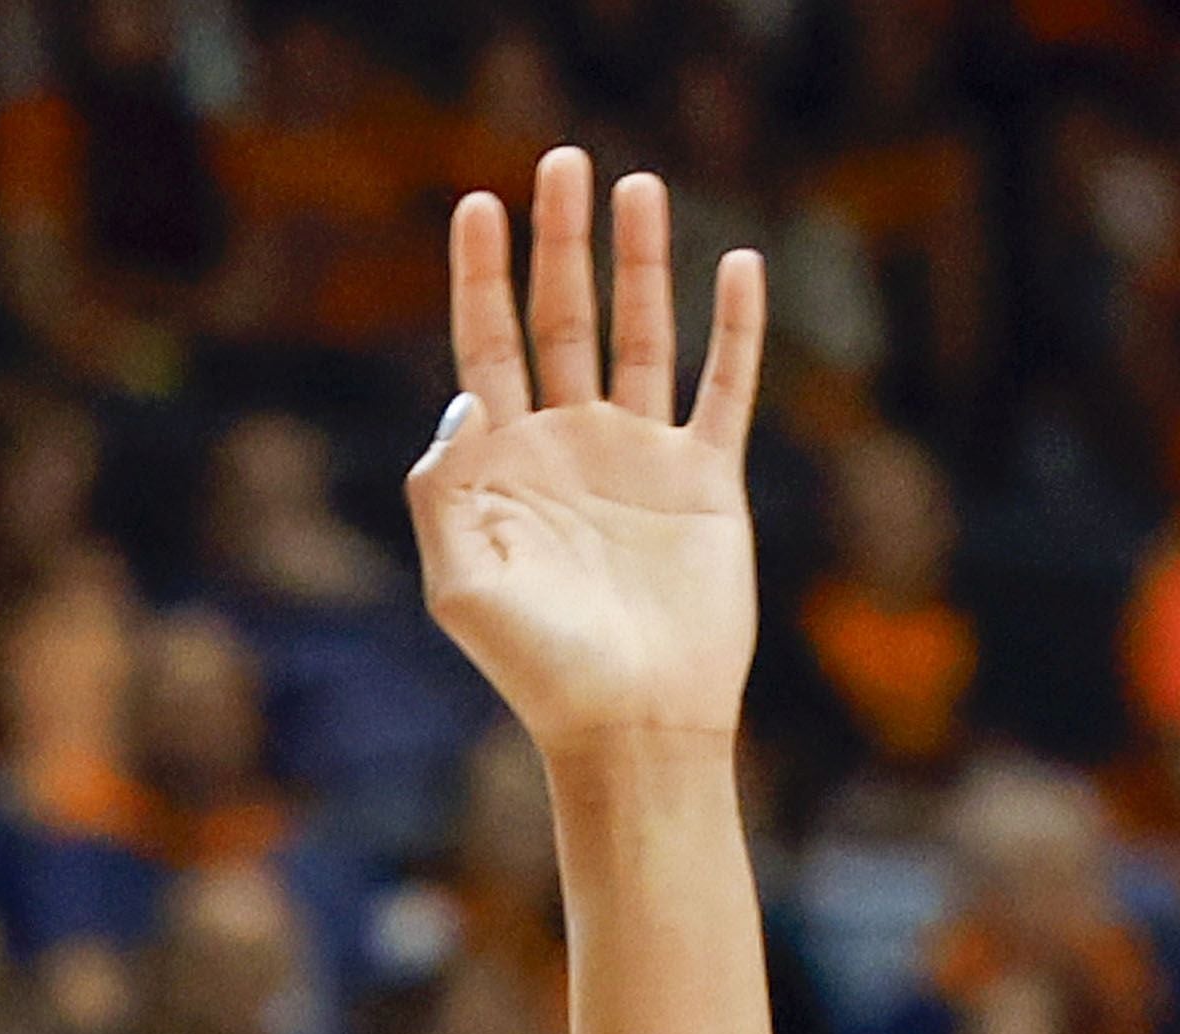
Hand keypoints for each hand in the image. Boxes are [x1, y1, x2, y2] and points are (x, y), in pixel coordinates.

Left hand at [403, 153, 764, 756]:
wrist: (632, 727)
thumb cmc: (537, 669)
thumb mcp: (459, 585)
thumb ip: (442, 491)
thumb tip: (462, 399)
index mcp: (503, 468)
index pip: (485, 347)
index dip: (480, 275)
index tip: (477, 204)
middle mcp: (569, 448)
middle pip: (561, 319)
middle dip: (559, 241)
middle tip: (563, 160)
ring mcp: (640, 460)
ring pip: (640, 334)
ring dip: (640, 261)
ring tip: (637, 185)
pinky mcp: (706, 481)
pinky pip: (724, 387)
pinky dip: (734, 328)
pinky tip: (737, 265)